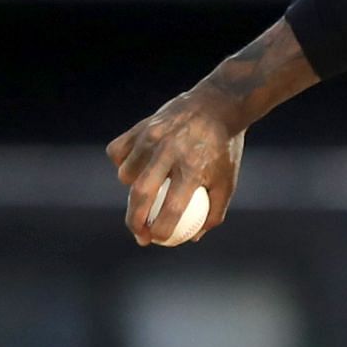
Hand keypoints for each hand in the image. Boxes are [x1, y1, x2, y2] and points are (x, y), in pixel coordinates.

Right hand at [106, 91, 245, 245]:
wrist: (217, 106)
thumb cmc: (223, 149)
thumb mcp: (227, 181)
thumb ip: (214, 212)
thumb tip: (193, 238)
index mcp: (194, 168)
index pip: (172, 208)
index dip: (160, 230)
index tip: (156, 240)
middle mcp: (170, 152)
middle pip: (141, 194)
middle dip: (134, 221)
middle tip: (138, 234)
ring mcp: (152, 137)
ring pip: (126, 174)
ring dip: (130, 189)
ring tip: (145, 192)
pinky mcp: (140, 126)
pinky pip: (119, 152)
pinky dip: (123, 164)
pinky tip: (135, 169)